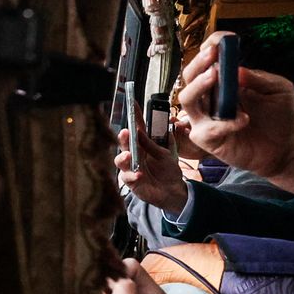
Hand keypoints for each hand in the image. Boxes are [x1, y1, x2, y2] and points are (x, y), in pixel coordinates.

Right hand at [114, 96, 188, 213]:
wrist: (173, 190)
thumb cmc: (168, 170)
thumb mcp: (165, 154)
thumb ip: (152, 145)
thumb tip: (140, 132)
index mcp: (143, 145)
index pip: (137, 128)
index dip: (134, 115)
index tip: (132, 102)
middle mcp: (134, 154)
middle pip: (125, 143)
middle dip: (123, 138)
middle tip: (125, 132)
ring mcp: (131, 167)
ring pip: (120, 160)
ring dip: (123, 157)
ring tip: (128, 155)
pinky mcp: (132, 181)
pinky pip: (127, 177)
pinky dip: (132, 175)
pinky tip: (139, 174)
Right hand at [176, 32, 293, 178]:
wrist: (287, 149)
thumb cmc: (282, 118)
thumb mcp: (279, 90)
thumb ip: (259, 78)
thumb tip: (237, 70)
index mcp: (225, 80)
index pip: (208, 59)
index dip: (211, 46)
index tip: (222, 40)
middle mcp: (212, 96)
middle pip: (190, 76)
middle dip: (199, 63)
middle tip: (213, 55)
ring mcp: (207, 118)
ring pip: (187, 100)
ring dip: (199, 86)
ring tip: (217, 77)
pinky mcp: (209, 140)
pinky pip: (205, 129)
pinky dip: (224, 124)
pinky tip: (245, 119)